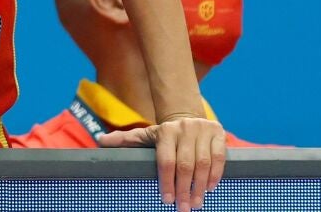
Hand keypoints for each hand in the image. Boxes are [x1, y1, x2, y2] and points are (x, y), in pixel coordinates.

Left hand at [99, 115, 225, 210]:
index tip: (166, 201)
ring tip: (196, 204)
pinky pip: (219, 157)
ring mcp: (203, 130)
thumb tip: (101, 141)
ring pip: (203, 163)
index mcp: (165, 131)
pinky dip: (215, 175)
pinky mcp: (218, 133)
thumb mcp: (145, 135)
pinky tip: (208, 189)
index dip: (166, 182)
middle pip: (185, 165)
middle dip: (184, 190)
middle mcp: (185, 128)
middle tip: (183, 208)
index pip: (166, 161)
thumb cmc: (164, 134)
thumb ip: (125, 140)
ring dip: (200, 187)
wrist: (187, 116)